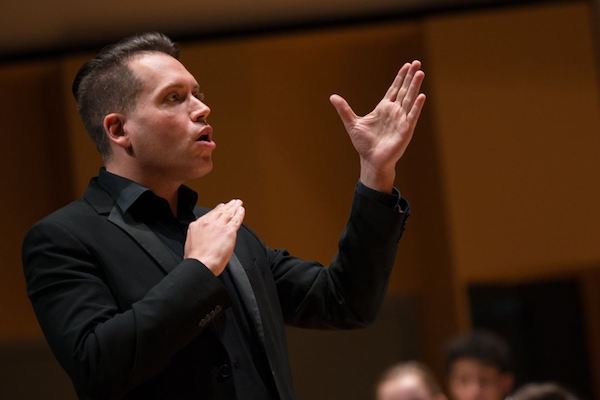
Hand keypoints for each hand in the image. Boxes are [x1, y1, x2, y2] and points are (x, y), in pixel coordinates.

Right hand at [184, 199, 244, 275]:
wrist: (200, 264)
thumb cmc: (195, 259)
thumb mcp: (190, 242)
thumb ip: (197, 234)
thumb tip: (201, 236)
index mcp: (198, 225)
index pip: (210, 214)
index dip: (218, 209)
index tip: (221, 207)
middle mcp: (209, 223)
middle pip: (221, 212)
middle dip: (228, 206)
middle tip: (233, 202)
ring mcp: (219, 226)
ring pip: (229, 213)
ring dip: (235, 207)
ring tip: (238, 204)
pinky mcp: (229, 232)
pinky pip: (236, 220)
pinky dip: (240, 214)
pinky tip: (241, 211)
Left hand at [329, 60, 425, 191]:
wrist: (371, 160)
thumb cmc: (364, 144)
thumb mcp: (352, 123)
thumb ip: (344, 109)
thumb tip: (332, 97)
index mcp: (384, 108)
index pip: (394, 89)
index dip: (400, 77)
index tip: (407, 65)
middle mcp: (394, 112)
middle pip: (404, 90)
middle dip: (410, 77)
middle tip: (417, 62)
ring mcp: (401, 120)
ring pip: (410, 99)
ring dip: (415, 86)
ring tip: (420, 73)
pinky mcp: (405, 130)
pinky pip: (412, 115)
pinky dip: (416, 106)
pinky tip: (421, 96)